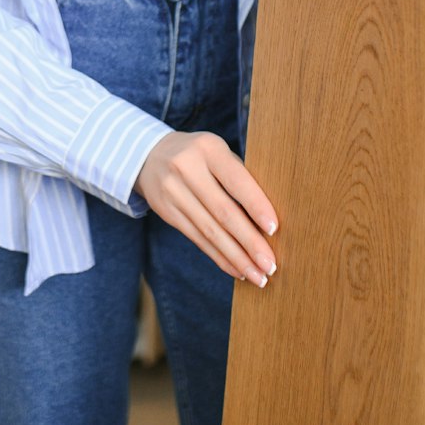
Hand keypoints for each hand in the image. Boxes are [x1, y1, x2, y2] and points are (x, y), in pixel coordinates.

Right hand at [134, 131, 278, 284]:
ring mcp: (173, 192)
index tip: (274, 229)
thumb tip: (268, 221)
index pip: (236, 181)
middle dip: (249, 242)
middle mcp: (187, 169)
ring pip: (210, 231)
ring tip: (258, 276)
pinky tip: (238, 270)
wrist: (149, 155)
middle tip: (270, 265)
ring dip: (237, 258)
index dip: (256, 206)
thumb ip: (240, 177)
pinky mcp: (167, 212)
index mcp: (208, 149)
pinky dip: (220, 257)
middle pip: (223, 212)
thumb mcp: (218, 153)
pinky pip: (198, 239)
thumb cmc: (200, 156)